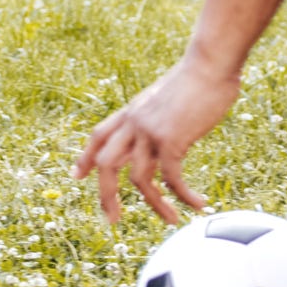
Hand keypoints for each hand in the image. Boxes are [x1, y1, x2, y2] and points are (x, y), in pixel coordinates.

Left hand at [71, 57, 240, 223]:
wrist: (209, 65)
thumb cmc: (197, 80)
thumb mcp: (166, 101)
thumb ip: (157, 119)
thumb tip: (166, 135)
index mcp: (129, 113)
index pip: (97, 138)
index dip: (85, 158)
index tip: (77, 176)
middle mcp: (132, 123)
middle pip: (105, 164)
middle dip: (105, 194)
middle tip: (112, 219)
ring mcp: (148, 132)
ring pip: (138, 179)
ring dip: (155, 205)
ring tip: (171, 221)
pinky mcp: (170, 139)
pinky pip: (171, 178)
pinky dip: (183, 196)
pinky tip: (198, 204)